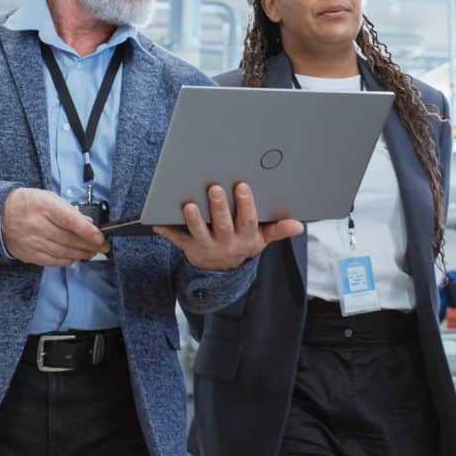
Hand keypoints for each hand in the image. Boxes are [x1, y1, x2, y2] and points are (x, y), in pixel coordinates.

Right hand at [1, 187, 109, 265]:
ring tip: (92, 252)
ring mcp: (31, 242)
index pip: (71, 221)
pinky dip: (66, 261)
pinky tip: (75, 257)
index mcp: (44, 207)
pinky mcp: (28, 254)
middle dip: (90, 245)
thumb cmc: (28, 203)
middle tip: (103, 247)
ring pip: (63, 252)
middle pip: (69, 240)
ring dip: (81, 254)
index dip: (89, 231)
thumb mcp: (50, 197)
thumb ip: (69, 210)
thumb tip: (88, 222)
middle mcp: (37, 225)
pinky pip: (51, 261)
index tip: (101, 237)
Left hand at [153, 182, 302, 270]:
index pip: (247, 220)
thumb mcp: (262, 238)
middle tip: (215, 188)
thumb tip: (299, 226)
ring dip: (193, 219)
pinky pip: (177, 240)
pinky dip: (167, 231)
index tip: (243, 186)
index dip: (246, 204)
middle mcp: (226, 243)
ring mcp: (207, 246)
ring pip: (199, 232)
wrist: (223, 270)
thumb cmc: (243, 243)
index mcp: (246, 238)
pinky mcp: (189, 247)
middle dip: (219, 207)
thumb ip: (278, 230)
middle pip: (222, 225)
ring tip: (189, 204)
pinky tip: (157, 222)